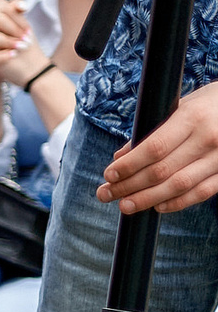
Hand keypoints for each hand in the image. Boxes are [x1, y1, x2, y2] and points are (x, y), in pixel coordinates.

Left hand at [99, 79, 217, 213]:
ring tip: (125, 206)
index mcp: (192, 118)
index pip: (154, 148)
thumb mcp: (180, 108)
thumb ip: (151, 131)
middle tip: (106, 194)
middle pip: (161, 170)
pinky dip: (178, 203)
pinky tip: (158, 206)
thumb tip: (120, 156)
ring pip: (179, 186)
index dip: (129, 165)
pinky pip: (202, 193)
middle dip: (129, 185)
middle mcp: (208, 138)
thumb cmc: (208, 105)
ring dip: (148, 199)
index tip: (108, 175)